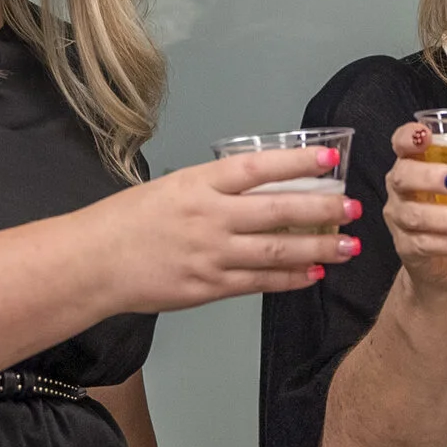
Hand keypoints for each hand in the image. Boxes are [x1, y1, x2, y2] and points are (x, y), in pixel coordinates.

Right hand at [92, 149, 358, 312]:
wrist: (93, 263)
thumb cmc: (126, 221)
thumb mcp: (170, 188)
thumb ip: (214, 189)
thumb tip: (263, 190)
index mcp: (198, 183)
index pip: (258, 168)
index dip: (298, 162)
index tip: (331, 160)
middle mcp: (209, 216)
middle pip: (278, 210)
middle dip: (322, 209)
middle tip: (353, 207)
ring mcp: (211, 254)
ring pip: (277, 251)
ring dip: (318, 248)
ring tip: (349, 245)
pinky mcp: (209, 287)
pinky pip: (260, 283)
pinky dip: (291, 279)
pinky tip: (314, 274)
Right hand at [382, 121, 446, 293]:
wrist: (437, 265)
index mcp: (414, 164)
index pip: (400, 142)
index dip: (408, 137)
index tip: (426, 135)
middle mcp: (400, 189)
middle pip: (403, 177)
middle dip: (430, 177)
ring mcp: (399, 219)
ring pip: (416, 215)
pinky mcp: (407, 248)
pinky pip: (425, 244)